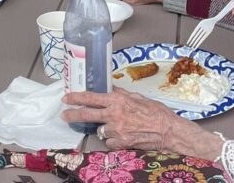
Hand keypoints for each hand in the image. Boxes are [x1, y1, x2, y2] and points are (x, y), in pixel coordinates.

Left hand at [62, 89, 221, 159]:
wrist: (168, 131)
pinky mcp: (121, 143)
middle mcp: (114, 115)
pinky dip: (114, 140)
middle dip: (72, 115)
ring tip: (118, 126)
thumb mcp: (137, 97)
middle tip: (65, 115)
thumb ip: (121, 94)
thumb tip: (109, 89)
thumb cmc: (156, 112)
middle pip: (86, 115)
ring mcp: (117, 130)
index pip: (91, 98)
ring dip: (104, 128)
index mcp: (117, 100)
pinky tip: (124, 136)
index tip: (67, 98)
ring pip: (100, 130)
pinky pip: (110, 142)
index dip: (76, 98)